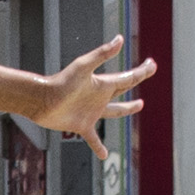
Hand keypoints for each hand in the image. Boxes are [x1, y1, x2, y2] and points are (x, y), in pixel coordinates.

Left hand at [29, 36, 155, 142]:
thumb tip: (120, 39)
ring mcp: (92, 112)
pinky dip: (98, 147)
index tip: (153, 64)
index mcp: (103, 84)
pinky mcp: (82, 126)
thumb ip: (102, 54)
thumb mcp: (83, 66)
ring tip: (139, 105)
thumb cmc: (61, 82)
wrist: (42, 100)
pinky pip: (93, 139)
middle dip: (135, 79)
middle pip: (123, 88)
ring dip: (127, 108)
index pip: (128, 77)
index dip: (142, 71)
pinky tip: (104, 155)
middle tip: (147, 72)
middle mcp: (100, 97)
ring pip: (115, 111)